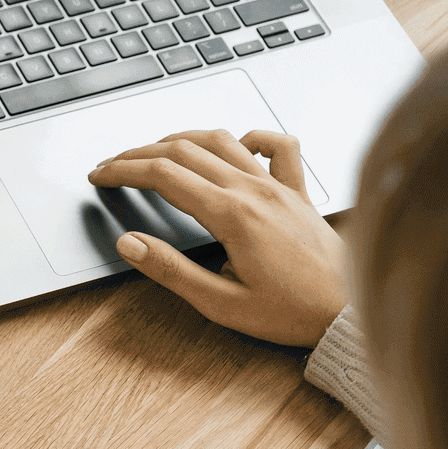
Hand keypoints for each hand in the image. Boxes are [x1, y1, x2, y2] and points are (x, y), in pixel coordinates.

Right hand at [88, 129, 347, 345]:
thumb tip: (129, 244)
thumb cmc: (291, 312)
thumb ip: (170, 270)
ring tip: (155, 151)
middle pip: (184, 151)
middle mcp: (254, 190)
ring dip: (181, 138)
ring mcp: (278, 187)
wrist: (347, 311)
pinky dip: (252, 136)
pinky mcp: (297, 192)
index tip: (99, 176)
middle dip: (139, 153)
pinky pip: (279, 146)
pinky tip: (236, 144)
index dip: (123, 171)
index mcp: (231, 215)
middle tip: (112, 165)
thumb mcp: (219, 303)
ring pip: (222, 140)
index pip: (163, 176)